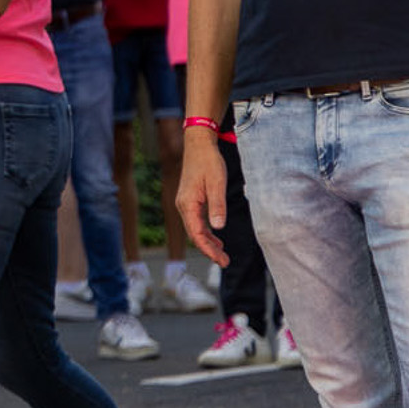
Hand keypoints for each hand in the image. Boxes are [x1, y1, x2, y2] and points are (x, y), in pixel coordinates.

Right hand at [176, 130, 231, 268]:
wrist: (198, 145)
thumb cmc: (209, 162)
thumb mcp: (217, 184)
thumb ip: (217, 206)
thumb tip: (218, 228)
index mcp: (188, 204)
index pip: (196, 233)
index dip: (208, 249)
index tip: (221, 260)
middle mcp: (183, 205)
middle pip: (194, 234)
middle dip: (208, 250)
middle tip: (225, 262)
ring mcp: (185, 202)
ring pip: (195, 229)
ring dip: (207, 242)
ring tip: (222, 254)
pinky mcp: (190, 199)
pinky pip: (196, 221)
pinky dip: (206, 232)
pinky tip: (216, 237)